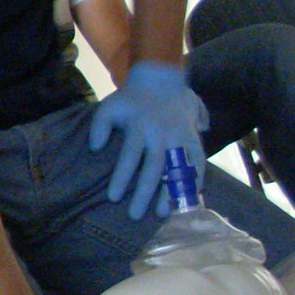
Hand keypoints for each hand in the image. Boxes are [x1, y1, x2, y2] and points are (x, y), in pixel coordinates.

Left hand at [88, 60, 208, 219]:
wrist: (161, 79)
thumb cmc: (130, 99)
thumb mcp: (109, 106)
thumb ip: (99, 126)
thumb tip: (95, 148)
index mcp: (140, 127)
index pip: (130, 157)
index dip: (122, 178)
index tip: (114, 198)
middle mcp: (162, 134)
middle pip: (154, 168)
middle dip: (144, 193)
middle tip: (135, 215)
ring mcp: (180, 137)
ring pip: (177, 168)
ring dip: (171, 192)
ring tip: (164, 213)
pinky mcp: (193, 137)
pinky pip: (198, 161)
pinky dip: (197, 179)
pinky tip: (193, 198)